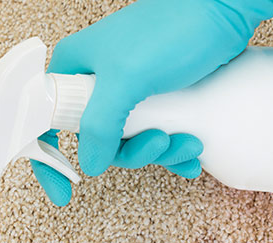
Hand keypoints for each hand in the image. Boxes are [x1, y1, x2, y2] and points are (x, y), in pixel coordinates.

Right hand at [31, 0, 272, 205]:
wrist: (226, 9)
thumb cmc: (173, 29)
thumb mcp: (128, 79)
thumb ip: (101, 125)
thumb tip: (90, 165)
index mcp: (75, 68)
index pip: (46, 122)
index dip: (50, 161)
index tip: (64, 195)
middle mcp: (98, 79)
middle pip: (99, 141)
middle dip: (133, 153)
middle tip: (160, 142)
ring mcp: (129, 89)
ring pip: (131, 141)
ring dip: (161, 151)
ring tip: (189, 141)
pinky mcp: (159, 94)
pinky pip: (156, 133)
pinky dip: (174, 148)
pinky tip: (194, 151)